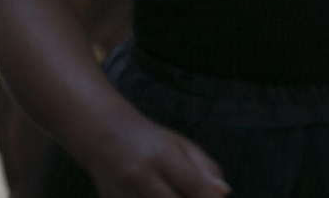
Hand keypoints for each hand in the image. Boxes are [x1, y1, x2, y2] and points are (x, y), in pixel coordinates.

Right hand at [85, 117, 227, 197]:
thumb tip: (224, 192)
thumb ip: (204, 168)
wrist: (105, 137)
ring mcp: (121, 193)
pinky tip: (157, 194)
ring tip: (174, 191)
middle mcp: (139, 176)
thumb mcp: (181, 145)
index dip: (209, 197)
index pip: (192, 183)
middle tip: (197, 195)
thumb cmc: (151, 141)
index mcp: (162, 156)